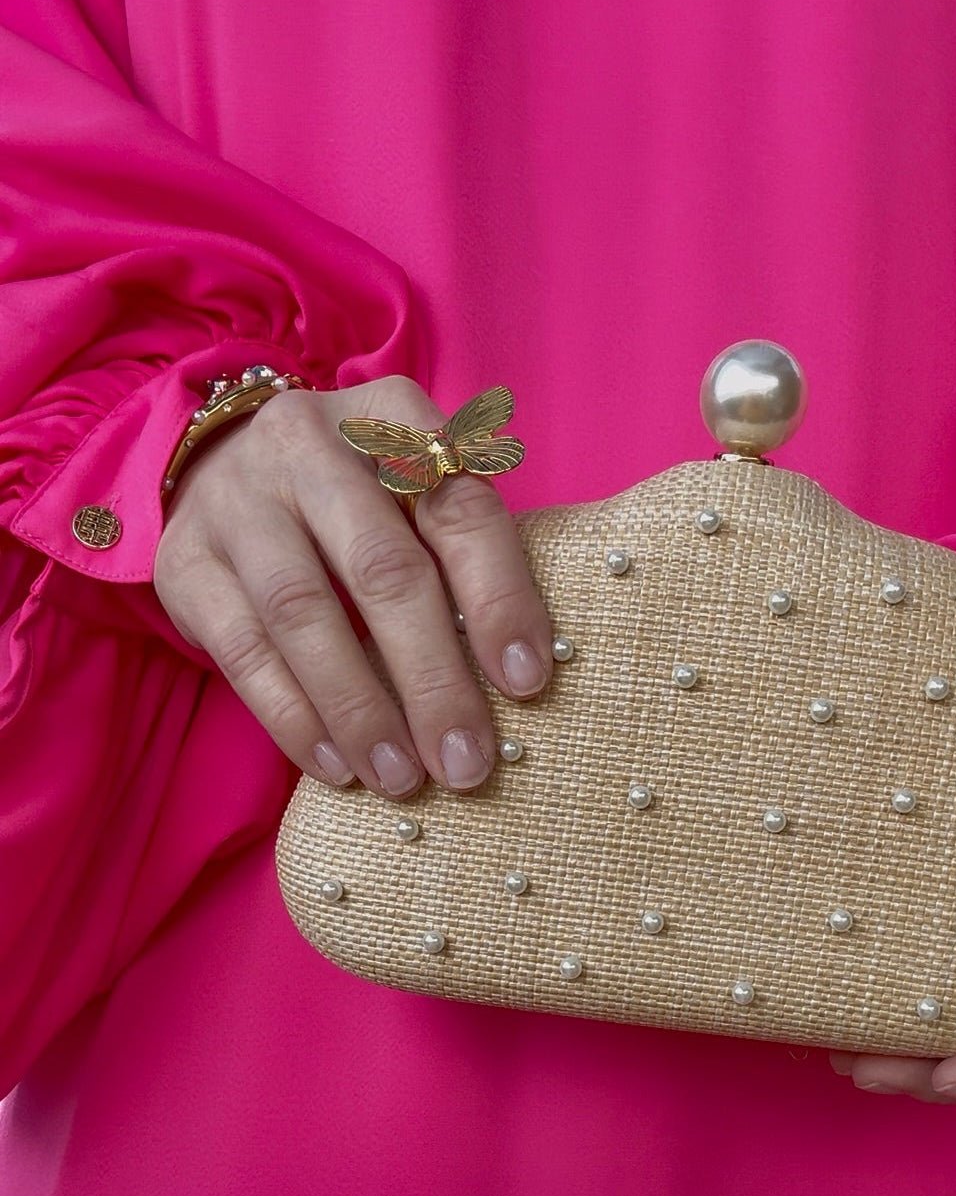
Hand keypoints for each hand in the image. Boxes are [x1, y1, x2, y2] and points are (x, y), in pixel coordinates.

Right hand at [153, 375, 552, 796]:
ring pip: (306, 615)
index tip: (527, 683)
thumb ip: (464, 557)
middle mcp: (309, 445)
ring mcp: (239, 500)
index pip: (460, 510)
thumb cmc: (359, 498)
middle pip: (383, 570)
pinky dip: (295, 717)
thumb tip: (519, 678)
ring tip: (403, 778)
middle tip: (467, 762)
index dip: (500, 599)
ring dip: (361, 710)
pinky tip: (338, 765)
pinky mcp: (188, 561)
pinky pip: (244, 652)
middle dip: (433, 679)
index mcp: (393, 418)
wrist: (224, 467)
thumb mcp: (416, 494)